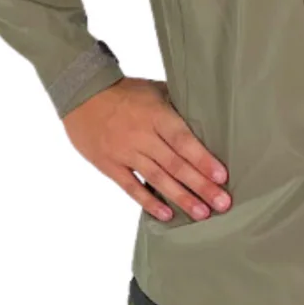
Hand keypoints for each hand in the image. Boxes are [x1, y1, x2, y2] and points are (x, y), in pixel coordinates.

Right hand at [63, 76, 230, 223]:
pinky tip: (166, 215)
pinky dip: (149, 202)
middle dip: (201, 185)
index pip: (184, 141)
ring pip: (157, 179)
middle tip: (222, 203)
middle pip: (175, 164)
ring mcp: (125, 153)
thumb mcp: (153, 89)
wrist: (82, 94)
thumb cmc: (124, 91)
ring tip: (201, 213)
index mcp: (156, 115)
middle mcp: (142, 136)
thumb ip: (176, 105)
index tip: (222, 176)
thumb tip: (204, 116)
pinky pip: (132, 187)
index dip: (203, 159)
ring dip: (181, 197)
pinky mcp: (110, 166)